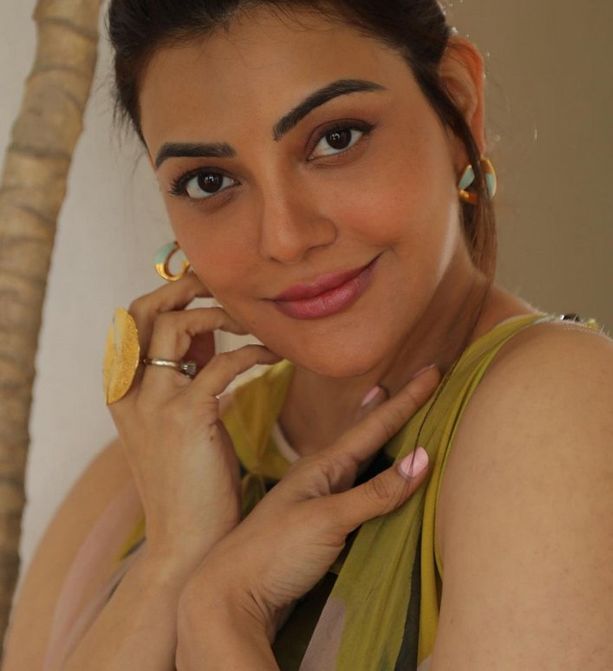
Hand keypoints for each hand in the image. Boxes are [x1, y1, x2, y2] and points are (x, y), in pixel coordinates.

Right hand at [108, 272, 281, 572]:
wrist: (188, 542)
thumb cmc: (192, 478)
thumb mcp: (179, 417)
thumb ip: (185, 370)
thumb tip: (209, 324)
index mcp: (122, 390)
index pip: (132, 317)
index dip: (170, 292)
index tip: (209, 286)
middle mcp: (128, 390)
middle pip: (144, 310)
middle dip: (186, 287)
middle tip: (228, 287)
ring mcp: (153, 403)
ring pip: (178, 325)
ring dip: (222, 314)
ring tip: (256, 324)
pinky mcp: (185, 417)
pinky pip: (222, 363)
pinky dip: (252, 352)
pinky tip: (274, 357)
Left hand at [180, 365, 440, 638]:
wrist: (226, 599)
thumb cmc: (272, 554)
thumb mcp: (328, 521)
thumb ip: (375, 493)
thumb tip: (423, 457)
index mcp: (322, 467)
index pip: (374, 426)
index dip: (406, 399)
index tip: (432, 370)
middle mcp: (320, 478)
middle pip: (364, 435)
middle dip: (391, 409)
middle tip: (413, 381)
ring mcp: (316, 502)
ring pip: (357, 461)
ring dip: (377, 437)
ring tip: (385, 409)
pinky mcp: (316, 530)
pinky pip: (354, 492)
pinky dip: (370, 476)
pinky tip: (369, 476)